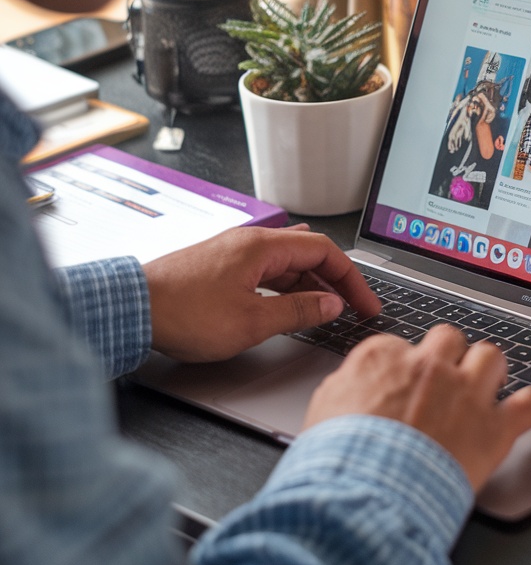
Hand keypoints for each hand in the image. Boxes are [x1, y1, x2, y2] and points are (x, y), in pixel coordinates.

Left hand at [142, 226, 380, 361]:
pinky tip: (287, 306)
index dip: (351, 279)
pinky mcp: (219, 267)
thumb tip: (329, 305)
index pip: (324, 251)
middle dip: (335, 280)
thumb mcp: (251, 321)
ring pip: (285, 263)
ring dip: (310, 284)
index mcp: (262, 247)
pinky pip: (265, 271)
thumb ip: (296, 312)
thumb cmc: (182, 312)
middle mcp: (249, 243)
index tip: (365, 303)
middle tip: (351, 307)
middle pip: (306, 253)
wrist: (132, 308)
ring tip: (324, 311)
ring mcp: (232, 253)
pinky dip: (285, 286)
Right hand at [304, 324, 530, 490]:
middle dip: (449, 356)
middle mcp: (428, 366)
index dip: (405, 366)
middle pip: (449, 339)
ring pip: (491, 356)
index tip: (405, 383)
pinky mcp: (493, 428)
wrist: (365, 494)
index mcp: (383, 357)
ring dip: (489, 369)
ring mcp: (465, 393)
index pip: (401, 345)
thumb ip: (344, 388)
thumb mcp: (322, 410)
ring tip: (487, 384)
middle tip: (445, 377)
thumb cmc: (338, 459)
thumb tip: (350, 388)